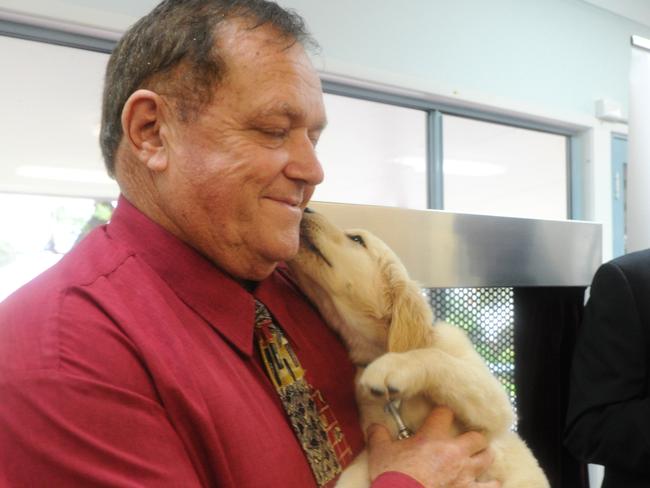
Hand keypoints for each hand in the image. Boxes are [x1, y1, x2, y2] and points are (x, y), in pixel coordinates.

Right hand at [367, 406, 499, 487]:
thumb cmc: (393, 476)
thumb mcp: (380, 452)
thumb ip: (378, 435)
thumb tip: (374, 427)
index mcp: (433, 437)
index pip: (445, 412)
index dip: (442, 412)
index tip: (440, 415)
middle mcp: (454, 452)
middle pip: (477, 436)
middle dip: (474, 437)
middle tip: (467, 439)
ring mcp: (464, 473)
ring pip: (488, 457)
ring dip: (484, 456)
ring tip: (480, 457)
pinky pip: (489, 486)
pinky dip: (490, 484)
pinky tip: (490, 482)